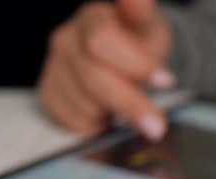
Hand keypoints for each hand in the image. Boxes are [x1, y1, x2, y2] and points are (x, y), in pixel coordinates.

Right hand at [38, 0, 172, 140]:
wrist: (128, 60)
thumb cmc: (140, 43)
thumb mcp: (150, 25)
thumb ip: (142, 13)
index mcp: (93, 18)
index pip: (103, 39)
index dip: (135, 64)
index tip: (166, 81)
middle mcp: (67, 39)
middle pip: (94, 78)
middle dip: (130, 105)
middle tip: (157, 127)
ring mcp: (54, 67)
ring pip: (84, 104)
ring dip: (112, 113)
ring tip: (129, 107)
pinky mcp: (49, 93)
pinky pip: (72, 121)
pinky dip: (95, 124)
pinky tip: (106, 112)